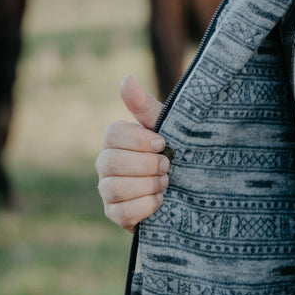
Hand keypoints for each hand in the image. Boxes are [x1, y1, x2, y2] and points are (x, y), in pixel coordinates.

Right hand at [96, 75, 170, 230]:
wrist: (189, 189)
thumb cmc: (173, 153)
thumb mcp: (165, 128)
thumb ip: (145, 107)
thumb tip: (126, 79)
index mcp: (116, 140)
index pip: (113, 134)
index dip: (139, 140)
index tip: (163, 143)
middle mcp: (105, 164)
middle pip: (111, 162)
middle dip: (146, 165)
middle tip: (168, 167)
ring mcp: (107, 191)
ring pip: (115, 188)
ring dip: (147, 186)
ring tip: (166, 183)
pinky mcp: (116, 215)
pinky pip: (122, 213)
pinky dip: (146, 206)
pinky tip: (161, 201)